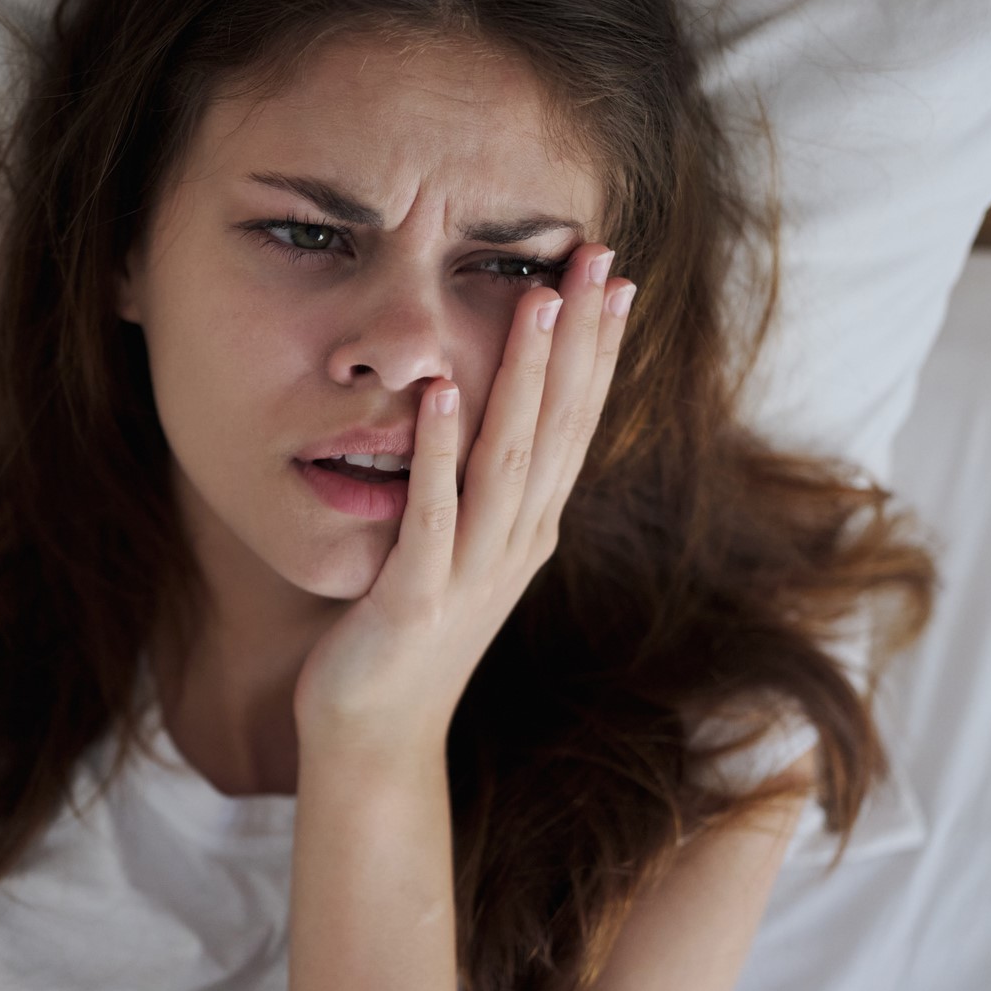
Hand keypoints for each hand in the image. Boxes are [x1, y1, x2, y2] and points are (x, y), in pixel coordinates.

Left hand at [292, 243, 635, 760]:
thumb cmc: (409, 632)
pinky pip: (432, 515)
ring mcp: (473, 571)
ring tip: (537, 301)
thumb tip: (489, 409)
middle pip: (560, 425)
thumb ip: (479, 484)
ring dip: (525, 378)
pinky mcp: (418, 599)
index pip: (576, 420)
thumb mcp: (460, 545)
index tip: (615, 274)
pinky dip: (437, 452)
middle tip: (601, 257)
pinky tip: (436, 394)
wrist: (375, 733)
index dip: (598, 347)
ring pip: (510, 460)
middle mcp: (517, 541)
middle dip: (582, 339)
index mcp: (529, 525)